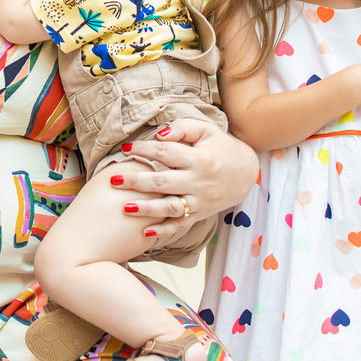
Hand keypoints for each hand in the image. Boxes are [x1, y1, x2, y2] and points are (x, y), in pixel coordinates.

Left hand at [113, 119, 257, 239]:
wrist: (247, 172)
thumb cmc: (221, 147)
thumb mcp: (206, 130)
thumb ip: (182, 128)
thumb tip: (158, 135)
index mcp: (199, 159)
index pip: (165, 153)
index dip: (143, 150)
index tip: (125, 149)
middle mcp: (198, 182)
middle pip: (163, 182)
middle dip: (136, 181)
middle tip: (114, 180)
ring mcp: (200, 201)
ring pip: (170, 208)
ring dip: (146, 209)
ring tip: (124, 207)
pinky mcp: (200, 214)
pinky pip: (181, 225)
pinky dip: (164, 231)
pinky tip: (145, 232)